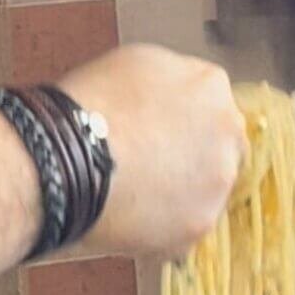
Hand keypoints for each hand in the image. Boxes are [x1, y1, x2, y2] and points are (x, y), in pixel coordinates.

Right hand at [59, 44, 246, 257]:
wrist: (66, 159)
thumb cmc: (90, 107)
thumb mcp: (138, 65)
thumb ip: (175, 84)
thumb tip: (180, 101)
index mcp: (212, 90)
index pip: (216, 112)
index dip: (189, 129)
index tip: (169, 140)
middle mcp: (227, 136)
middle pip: (219, 154)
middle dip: (192, 163)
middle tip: (153, 171)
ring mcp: (217, 185)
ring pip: (206, 196)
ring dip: (180, 198)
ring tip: (137, 197)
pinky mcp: (199, 225)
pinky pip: (186, 230)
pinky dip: (165, 229)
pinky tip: (134, 219)